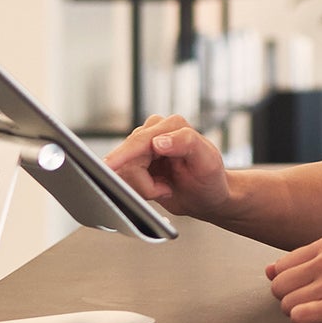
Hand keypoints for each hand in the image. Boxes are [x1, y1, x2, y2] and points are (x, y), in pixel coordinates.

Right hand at [103, 114, 231, 218]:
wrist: (207, 197)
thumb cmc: (211, 180)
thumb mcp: (207, 161)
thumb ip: (187, 143)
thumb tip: (158, 141)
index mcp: (173, 125)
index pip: (141, 140)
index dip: (124, 154)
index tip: (110, 166)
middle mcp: (156, 131)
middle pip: (128, 157)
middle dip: (144, 182)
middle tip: (165, 189)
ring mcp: (145, 146)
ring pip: (124, 169)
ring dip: (143, 187)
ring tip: (164, 188)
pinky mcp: (137, 160)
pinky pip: (124, 177)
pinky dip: (139, 189)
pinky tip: (156, 188)